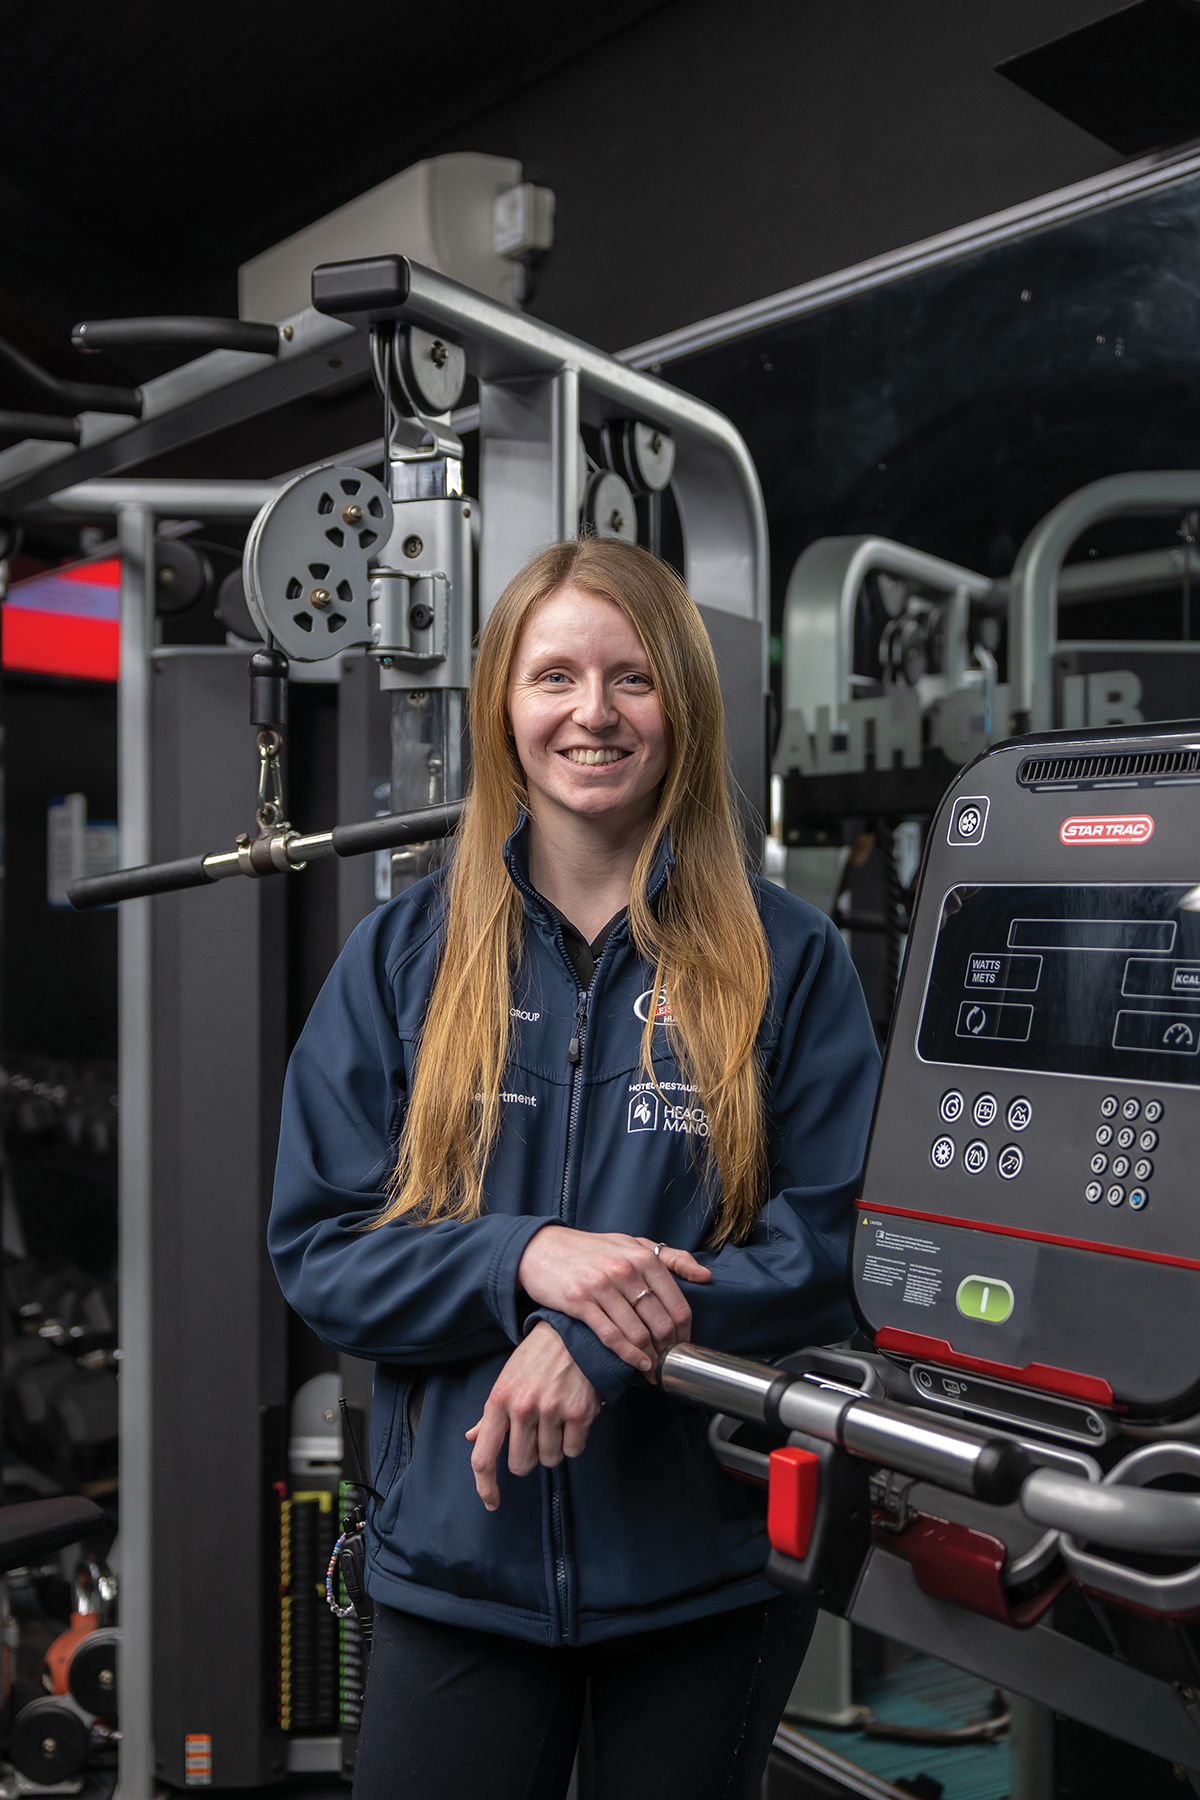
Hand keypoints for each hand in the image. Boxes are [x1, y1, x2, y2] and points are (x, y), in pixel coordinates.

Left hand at [466, 1322, 600, 1509]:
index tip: (491, 1501)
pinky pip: (574, 1450)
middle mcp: (523, 1408)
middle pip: (521, 1465)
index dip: (486, 1486)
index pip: (484, 1456)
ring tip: (557, 1420)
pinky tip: (573, 1419)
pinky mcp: (580, 1412)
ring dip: (553, 1448)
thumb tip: (473, 1439)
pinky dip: (574, 1441)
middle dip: (529, 1458)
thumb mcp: (506, 1379)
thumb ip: (490, 1414)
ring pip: (550, 1459)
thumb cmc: (536, 1357)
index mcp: (499, 1400)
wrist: (574, 1331)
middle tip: (536, 1436)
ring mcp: (552, 1411)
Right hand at [518, 1226, 710, 1373]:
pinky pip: (611, 1336)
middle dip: (669, 1349)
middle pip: (661, 1323)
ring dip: (650, 1357)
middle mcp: (626, 1270)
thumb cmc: (590, 1249)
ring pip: (638, 1333)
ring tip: (653, 1368)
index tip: (683, 1346)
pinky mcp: (580, 1302)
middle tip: (669, 1363)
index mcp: (644, 1256)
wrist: (542, 1249)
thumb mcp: (632, 1243)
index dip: (684, 1332)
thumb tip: (705, 1277)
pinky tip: (637, 1363)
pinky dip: (628, 1355)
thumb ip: (671, 1258)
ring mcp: (602, 1286)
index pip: (678, 1304)